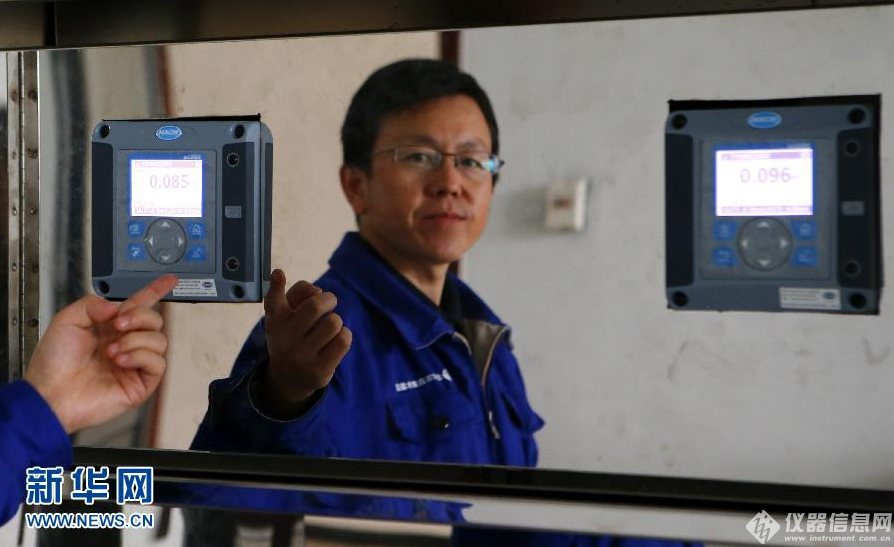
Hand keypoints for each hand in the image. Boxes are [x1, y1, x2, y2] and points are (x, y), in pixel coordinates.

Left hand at [24, 275, 177, 433]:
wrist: (51, 394)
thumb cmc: (53, 363)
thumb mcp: (67, 321)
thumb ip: (93, 304)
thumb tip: (119, 306)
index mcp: (110, 327)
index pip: (140, 305)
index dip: (156, 291)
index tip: (170, 279)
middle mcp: (126, 343)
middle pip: (155, 319)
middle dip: (140, 317)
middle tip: (118, 324)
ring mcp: (135, 363)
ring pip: (159, 340)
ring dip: (136, 340)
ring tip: (112, 350)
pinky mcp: (141, 383)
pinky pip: (158, 362)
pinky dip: (140, 356)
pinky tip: (121, 360)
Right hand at [261, 269, 351, 417]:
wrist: (289, 378)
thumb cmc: (292, 337)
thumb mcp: (286, 316)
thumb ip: (299, 294)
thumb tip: (316, 290)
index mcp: (276, 321)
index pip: (273, 301)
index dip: (276, 285)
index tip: (279, 273)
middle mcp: (285, 338)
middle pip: (315, 306)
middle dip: (329, 299)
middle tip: (330, 302)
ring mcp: (301, 356)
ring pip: (333, 323)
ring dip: (337, 320)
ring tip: (331, 326)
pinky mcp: (318, 370)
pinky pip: (343, 341)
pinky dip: (345, 334)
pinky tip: (337, 338)